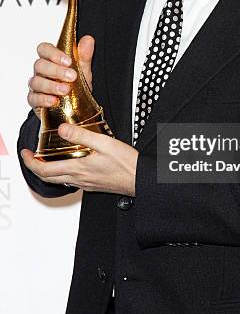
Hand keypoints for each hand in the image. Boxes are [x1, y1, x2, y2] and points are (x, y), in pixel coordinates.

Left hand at [21, 123, 137, 195]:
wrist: (140, 179)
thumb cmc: (126, 163)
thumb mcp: (104, 143)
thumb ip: (82, 135)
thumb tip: (62, 129)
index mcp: (78, 168)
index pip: (44, 170)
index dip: (30, 162)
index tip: (25, 153)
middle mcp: (79, 179)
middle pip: (48, 177)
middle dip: (34, 167)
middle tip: (30, 156)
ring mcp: (85, 184)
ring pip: (59, 180)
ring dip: (48, 170)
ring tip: (46, 158)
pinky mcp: (93, 185)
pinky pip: (71, 180)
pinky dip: (62, 172)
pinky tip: (69, 163)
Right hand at [27, 35, 94, 119]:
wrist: (77, 107)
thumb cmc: (77, 84)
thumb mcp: (84, 70)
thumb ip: (85, 56)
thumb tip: (88, 39)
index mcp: (51, 59)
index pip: (44, 49)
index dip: (53, 53)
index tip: (68, 61)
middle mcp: (41, 71)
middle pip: (39, 65)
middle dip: (56, 70)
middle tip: (72, 76)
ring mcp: (36, 86)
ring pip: (36, 81)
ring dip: (51, 85)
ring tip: (66, 90)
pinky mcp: (35, 100)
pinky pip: (33, 98)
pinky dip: (43, 99)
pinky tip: (54, 101)